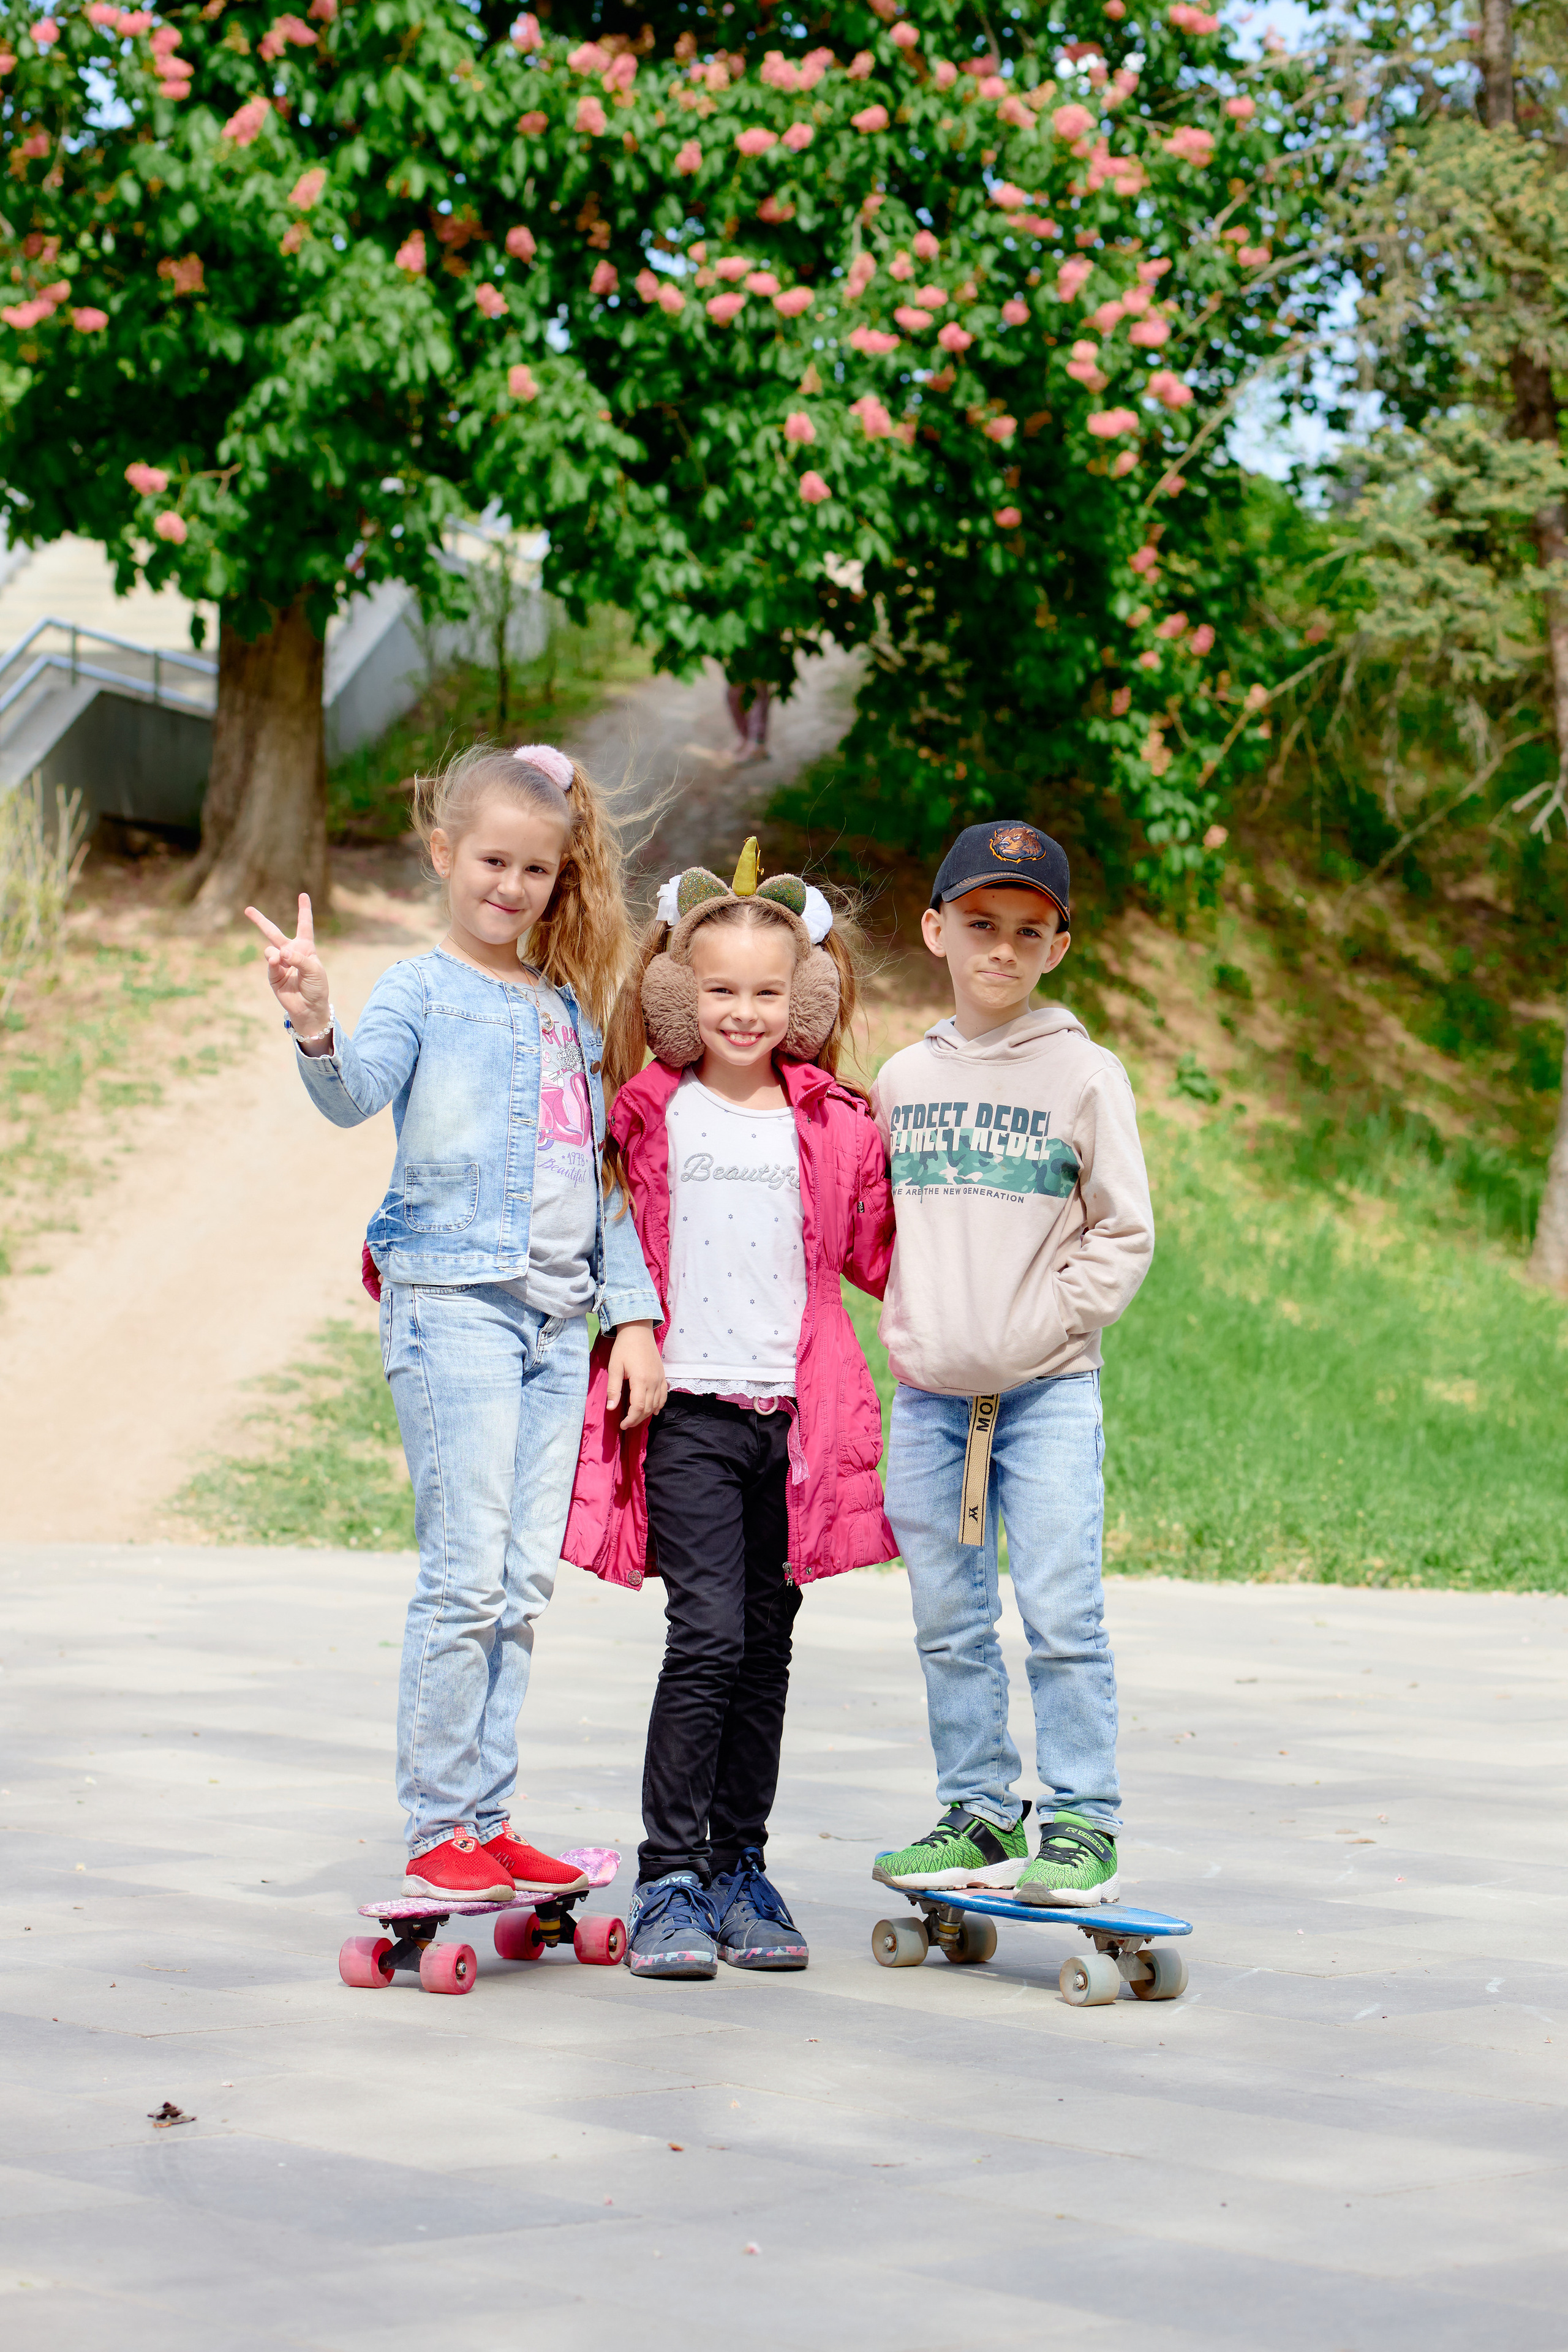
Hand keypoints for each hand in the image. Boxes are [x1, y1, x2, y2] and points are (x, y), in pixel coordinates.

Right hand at [245, 894, 331, 1046]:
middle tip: (248, 909)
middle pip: (274, 932)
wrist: (310, 1008)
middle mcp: (291, 952)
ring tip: (281, 959)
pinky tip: (277, 963)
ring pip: (270, 948)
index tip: (303, 895)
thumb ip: (298, 958)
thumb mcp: (314, 970)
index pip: (304, 925)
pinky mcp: (272, 975)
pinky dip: (273, 962)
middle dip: (260, 921)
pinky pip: (270, 963)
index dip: (303, 910)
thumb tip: (279, 952)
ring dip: (274, 952)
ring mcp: (280, 963)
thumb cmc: (317, 987)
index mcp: (305, 947)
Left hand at [606, 1321, 666, 1431]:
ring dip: (647, 1414)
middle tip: (626, 1423)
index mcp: (641, 1380)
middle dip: (637, 1419)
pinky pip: (664, 1396)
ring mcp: (660, 1379)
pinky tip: (653, 1409)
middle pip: (648, 1409)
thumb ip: (613, 1389)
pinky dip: (659, 1405)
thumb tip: (611, 1408)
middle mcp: (653, 1382)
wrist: (638, 1331)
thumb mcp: (615, 1367)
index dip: (631, 1420)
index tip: (622, 1425)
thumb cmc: (624, 1348)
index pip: (638, 1408)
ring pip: (657, 1404)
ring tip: (636, 1418)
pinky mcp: (663, 1375)